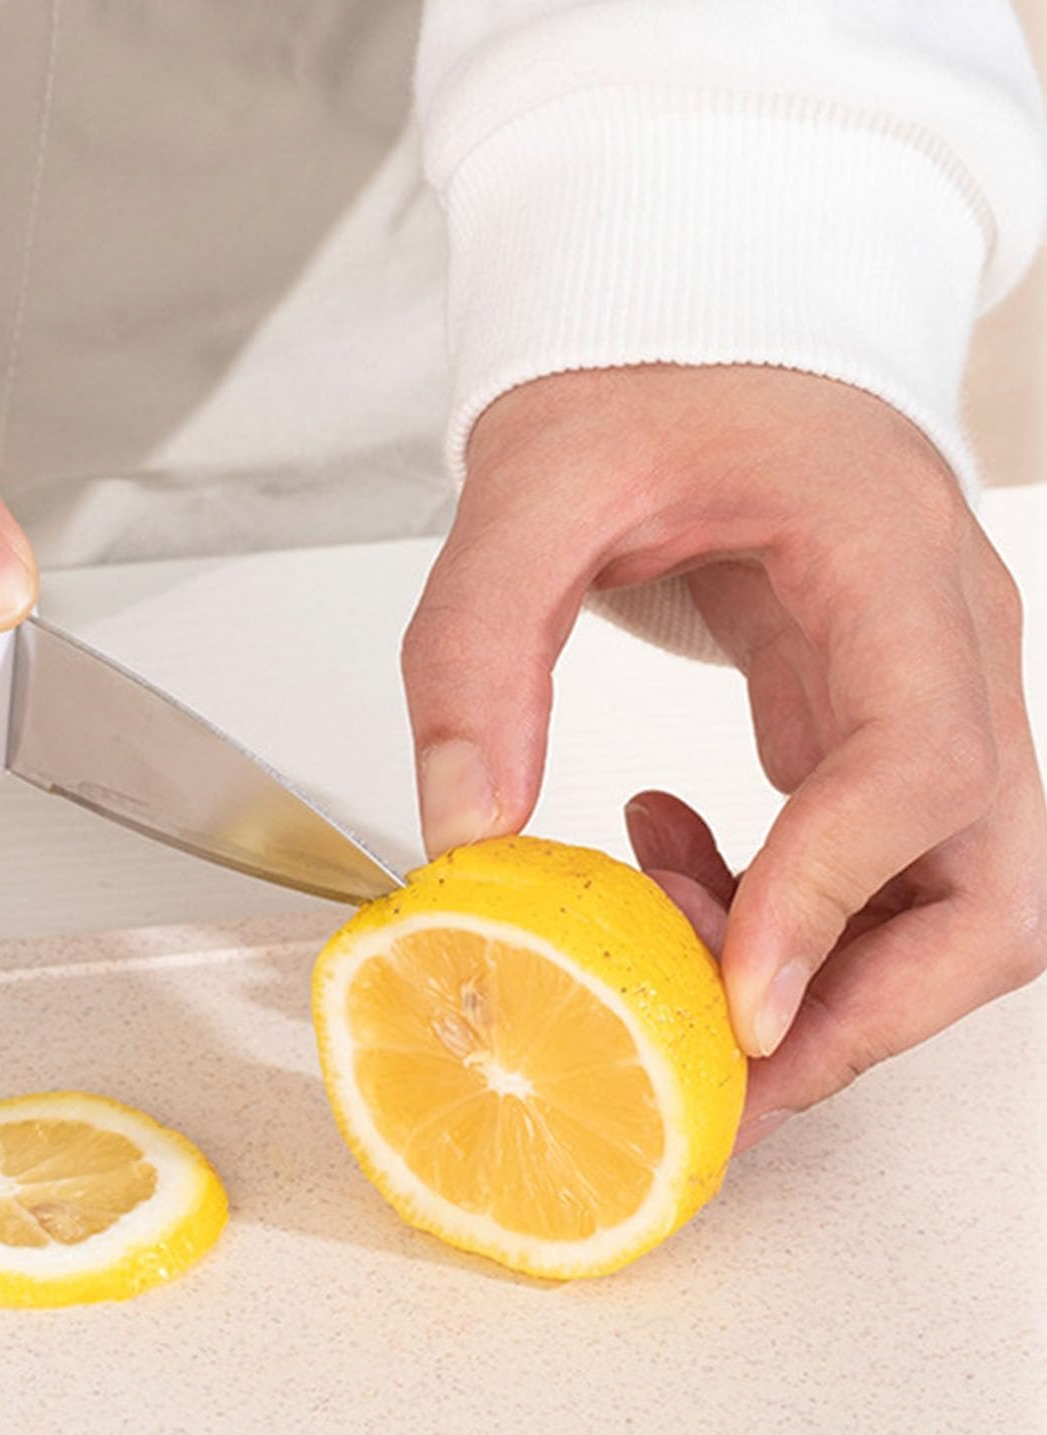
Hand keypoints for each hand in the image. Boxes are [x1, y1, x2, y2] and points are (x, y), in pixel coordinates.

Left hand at [402, 363, 1046, 1148]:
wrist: (695, 337)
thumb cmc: (641, 382)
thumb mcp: (528, 490)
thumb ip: (476, 655)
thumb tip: (466, 837)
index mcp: (888, 555)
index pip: (923, 762)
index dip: (834, 899)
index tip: (730, 1001)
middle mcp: (949, 640)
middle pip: (994, 882)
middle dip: (867, 1005)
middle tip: (720, 1072)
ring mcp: (931, 690)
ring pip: (953, 900)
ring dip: (820, 974)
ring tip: (660, 933)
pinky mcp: (878, 723)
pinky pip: (876, 867)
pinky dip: (784, 914)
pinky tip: (664, 856)